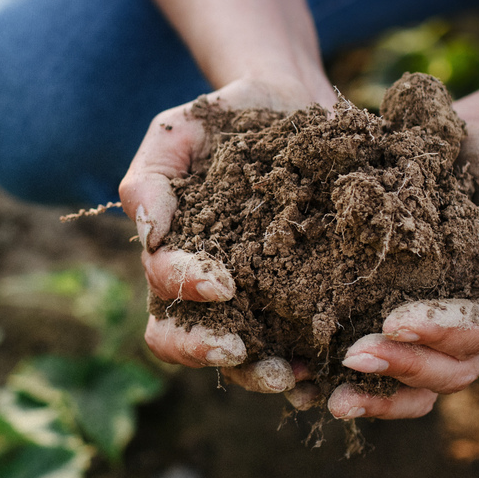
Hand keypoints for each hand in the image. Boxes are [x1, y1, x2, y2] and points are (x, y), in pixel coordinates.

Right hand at [120, 77, 331, 393]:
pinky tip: (330, 370)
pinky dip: (311, 367)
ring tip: (293, 374)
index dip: (185, 292)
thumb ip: (150, 176)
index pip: (162, 288)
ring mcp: (254, 300)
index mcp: (172, 253)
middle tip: (239, 350)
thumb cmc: (226, 118)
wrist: (294, 103)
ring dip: (260, 372)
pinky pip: (298, 346)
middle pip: (185, 341)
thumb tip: (147, 233)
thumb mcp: (179, 131)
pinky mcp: (301, 301)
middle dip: (207, 351)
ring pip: (241, 358)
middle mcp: (207, 288)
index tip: (222, 283)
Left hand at [321, 117, 478, 419]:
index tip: (393, 321)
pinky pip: (381, 373)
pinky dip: (351, 387)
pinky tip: (306, 389)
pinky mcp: (393, 324)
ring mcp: (432, 336)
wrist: (462, 147)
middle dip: (401, 368)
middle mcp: (469, 332)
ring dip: (376, 397)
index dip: (438, 334)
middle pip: (445, 372)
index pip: (477, 336)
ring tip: (332, 398)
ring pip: (416, 387)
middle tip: (352, 356)